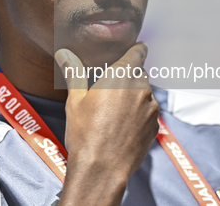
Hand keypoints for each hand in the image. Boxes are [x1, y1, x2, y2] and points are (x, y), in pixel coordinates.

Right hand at [55, 43, 159, 205]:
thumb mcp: (75, 100)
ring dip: (134, 97)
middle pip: (139, 73)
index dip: (135, 50)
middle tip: (109, 90)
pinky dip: (139, 115)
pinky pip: (148, 113)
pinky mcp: (155, 126)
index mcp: (121, 75)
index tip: (133, 50)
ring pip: (144, 94)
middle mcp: (141, 88)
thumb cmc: (85, 133)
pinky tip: (122, 126)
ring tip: (113, 113)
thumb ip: (74, 72)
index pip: (138, 51)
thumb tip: (64, 53)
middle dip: (127, 78)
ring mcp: (150, 108)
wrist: (102, 169)